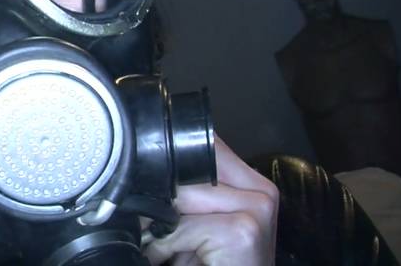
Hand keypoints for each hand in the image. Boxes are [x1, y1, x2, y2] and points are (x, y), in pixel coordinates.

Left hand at [142, 135, 278, 265]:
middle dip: (163, 198)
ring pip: (182, 196)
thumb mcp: (197, 227)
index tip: (155, 195)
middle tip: (155, 229)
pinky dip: (169, 246)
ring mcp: (258, 207)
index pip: (207, 146)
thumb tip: (138, 174)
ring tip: (165, 248)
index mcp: (253, 184)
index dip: (171, 165)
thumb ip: (183, 198)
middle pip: (191, 167)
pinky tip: (175, 260)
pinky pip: (185, 226)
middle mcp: (262, 191)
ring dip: (162, 226)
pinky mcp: (244, 229)